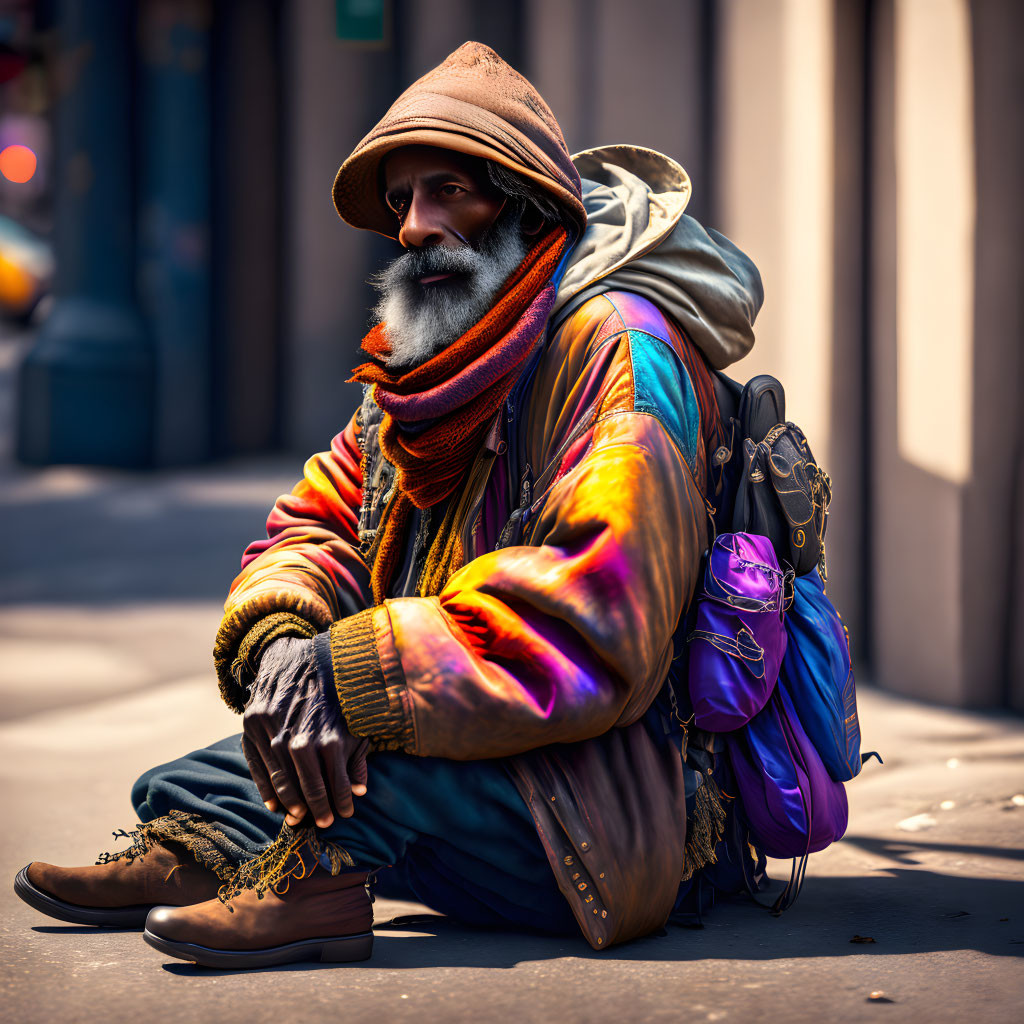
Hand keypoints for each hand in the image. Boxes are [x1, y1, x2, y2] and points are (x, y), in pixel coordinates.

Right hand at [242, 636, 367, 827]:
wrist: (298, 655)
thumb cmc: (332, 691)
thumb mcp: (353, 720)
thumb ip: (357, 756)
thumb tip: (359, 791)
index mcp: (330, 738)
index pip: (335, 783)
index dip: (341, 803)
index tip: (345, 815)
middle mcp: (300, 738)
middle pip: (307, 786)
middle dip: (317, 808)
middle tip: (323, 824)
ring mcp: (273, 733)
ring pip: (281, 779)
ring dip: (290, 803)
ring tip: (299, 818)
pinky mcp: (252, 725)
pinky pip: (257, 765)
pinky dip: (265, 787)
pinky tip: (274, 804)